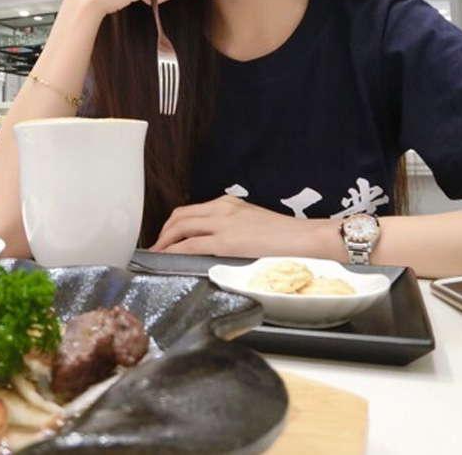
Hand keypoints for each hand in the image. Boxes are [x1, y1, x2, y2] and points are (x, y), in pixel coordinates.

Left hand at [149, 195, 331, 257]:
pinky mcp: (226, 241)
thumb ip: (234, 228)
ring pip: (181, 226)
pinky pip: (191, 244)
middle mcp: (222, 208)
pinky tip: (167, 259)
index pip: (192, 210)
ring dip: (164, 241)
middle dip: (164, 231)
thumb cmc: (285, 236)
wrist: (304, 238)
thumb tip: (221, 243)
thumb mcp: (254, 223)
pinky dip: (174, 250)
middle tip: (156, 246)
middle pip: (180, 215)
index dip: (174, 224)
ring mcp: (223, 222)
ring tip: (157, 254)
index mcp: (228, 203)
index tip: (167, 236)